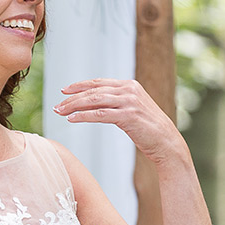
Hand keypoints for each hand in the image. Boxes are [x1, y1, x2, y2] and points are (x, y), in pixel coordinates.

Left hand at [53, 79, 185, 166]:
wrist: (166, 142)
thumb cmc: (148, 129)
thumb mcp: (132, 110)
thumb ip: (118, 102)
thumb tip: (97, 102)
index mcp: (129, 85)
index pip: (99, 82)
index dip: (80, 86)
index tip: (64, 91)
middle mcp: (129, 90)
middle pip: (94, 90)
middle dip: (72, 97)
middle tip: (58, 105)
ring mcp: (129, 102)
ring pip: (94, 100)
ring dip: (74, 106)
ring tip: (60, 112)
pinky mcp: (128, 116)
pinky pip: (100, 114)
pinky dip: (83, 116)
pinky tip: (72, 119)